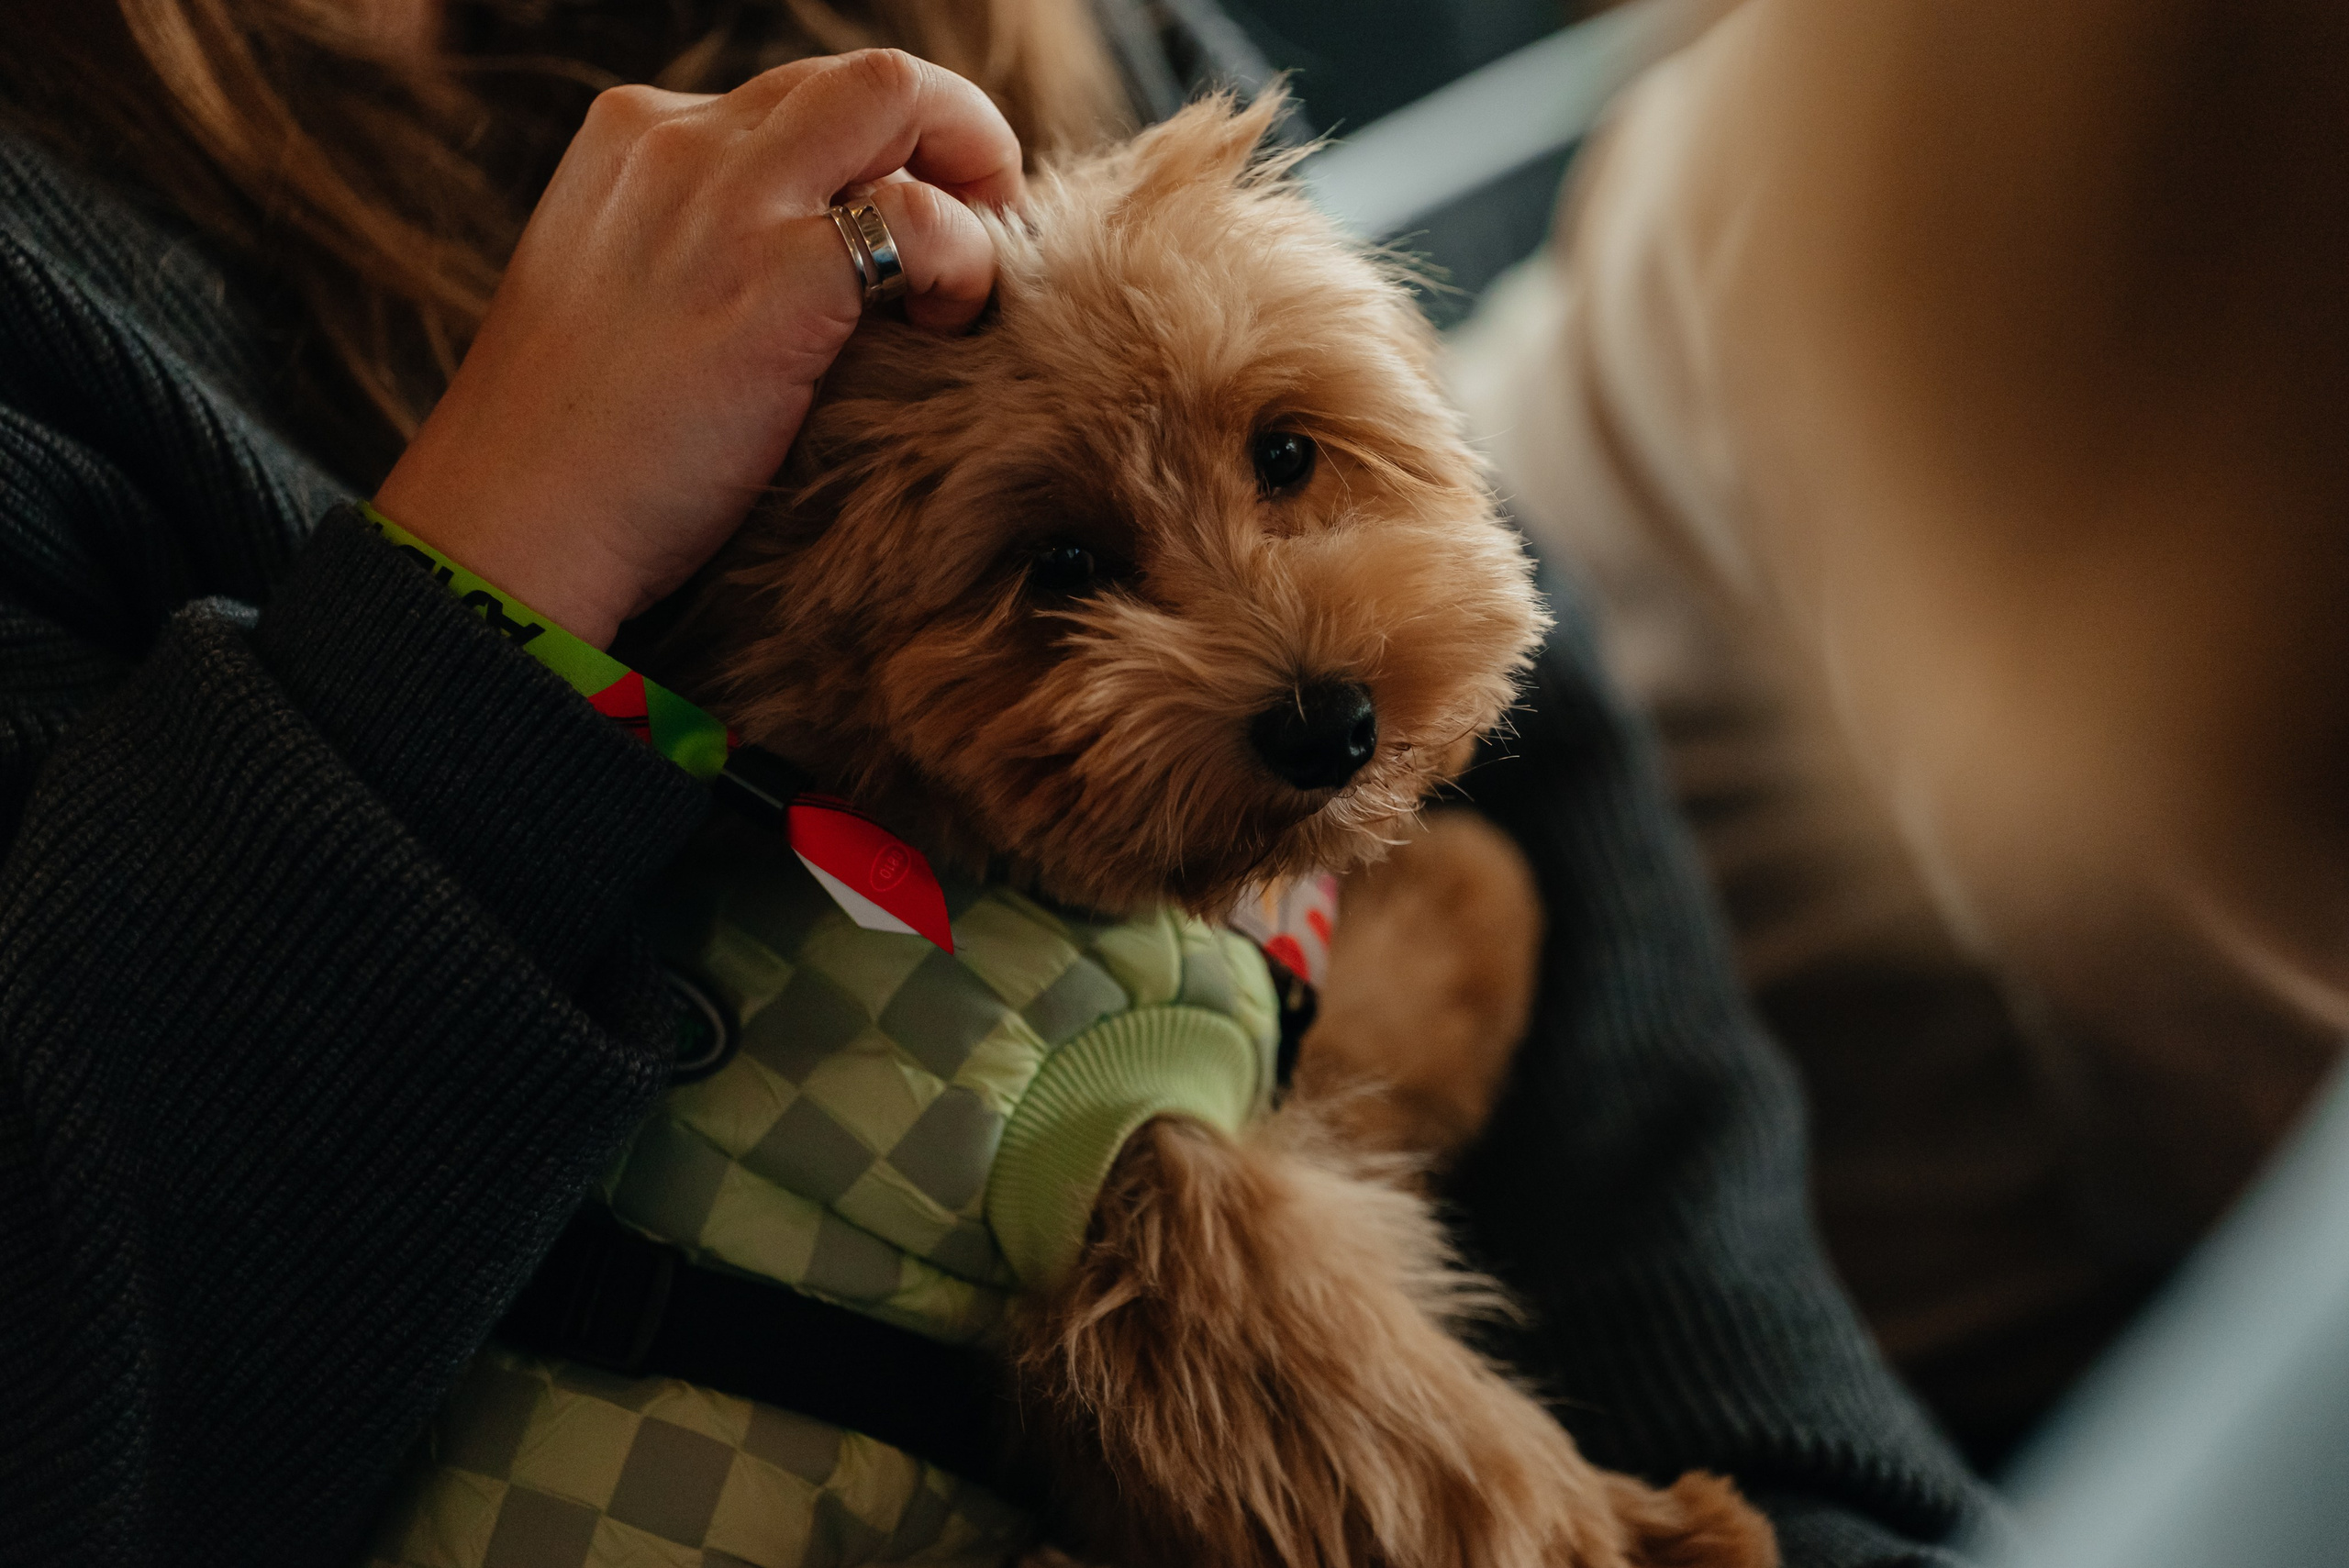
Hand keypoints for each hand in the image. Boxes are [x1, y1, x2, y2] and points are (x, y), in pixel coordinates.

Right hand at [374, 49, 1022, 647]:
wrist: (514, 521)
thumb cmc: (576, 442)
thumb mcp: (619, 289)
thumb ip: (702, 240)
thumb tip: (822, 250)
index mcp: (632, 134)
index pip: (797, 96)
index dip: (876, 153)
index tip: (903, 222)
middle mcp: (680, 140)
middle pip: (864, 78)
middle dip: (950, 135)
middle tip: (981, 225)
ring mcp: (730, 200)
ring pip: (901, 97)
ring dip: (972, 175)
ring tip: (968, 277)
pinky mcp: (780, 278)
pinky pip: (925, 222)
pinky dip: (966, 264)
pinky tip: (947, 326)